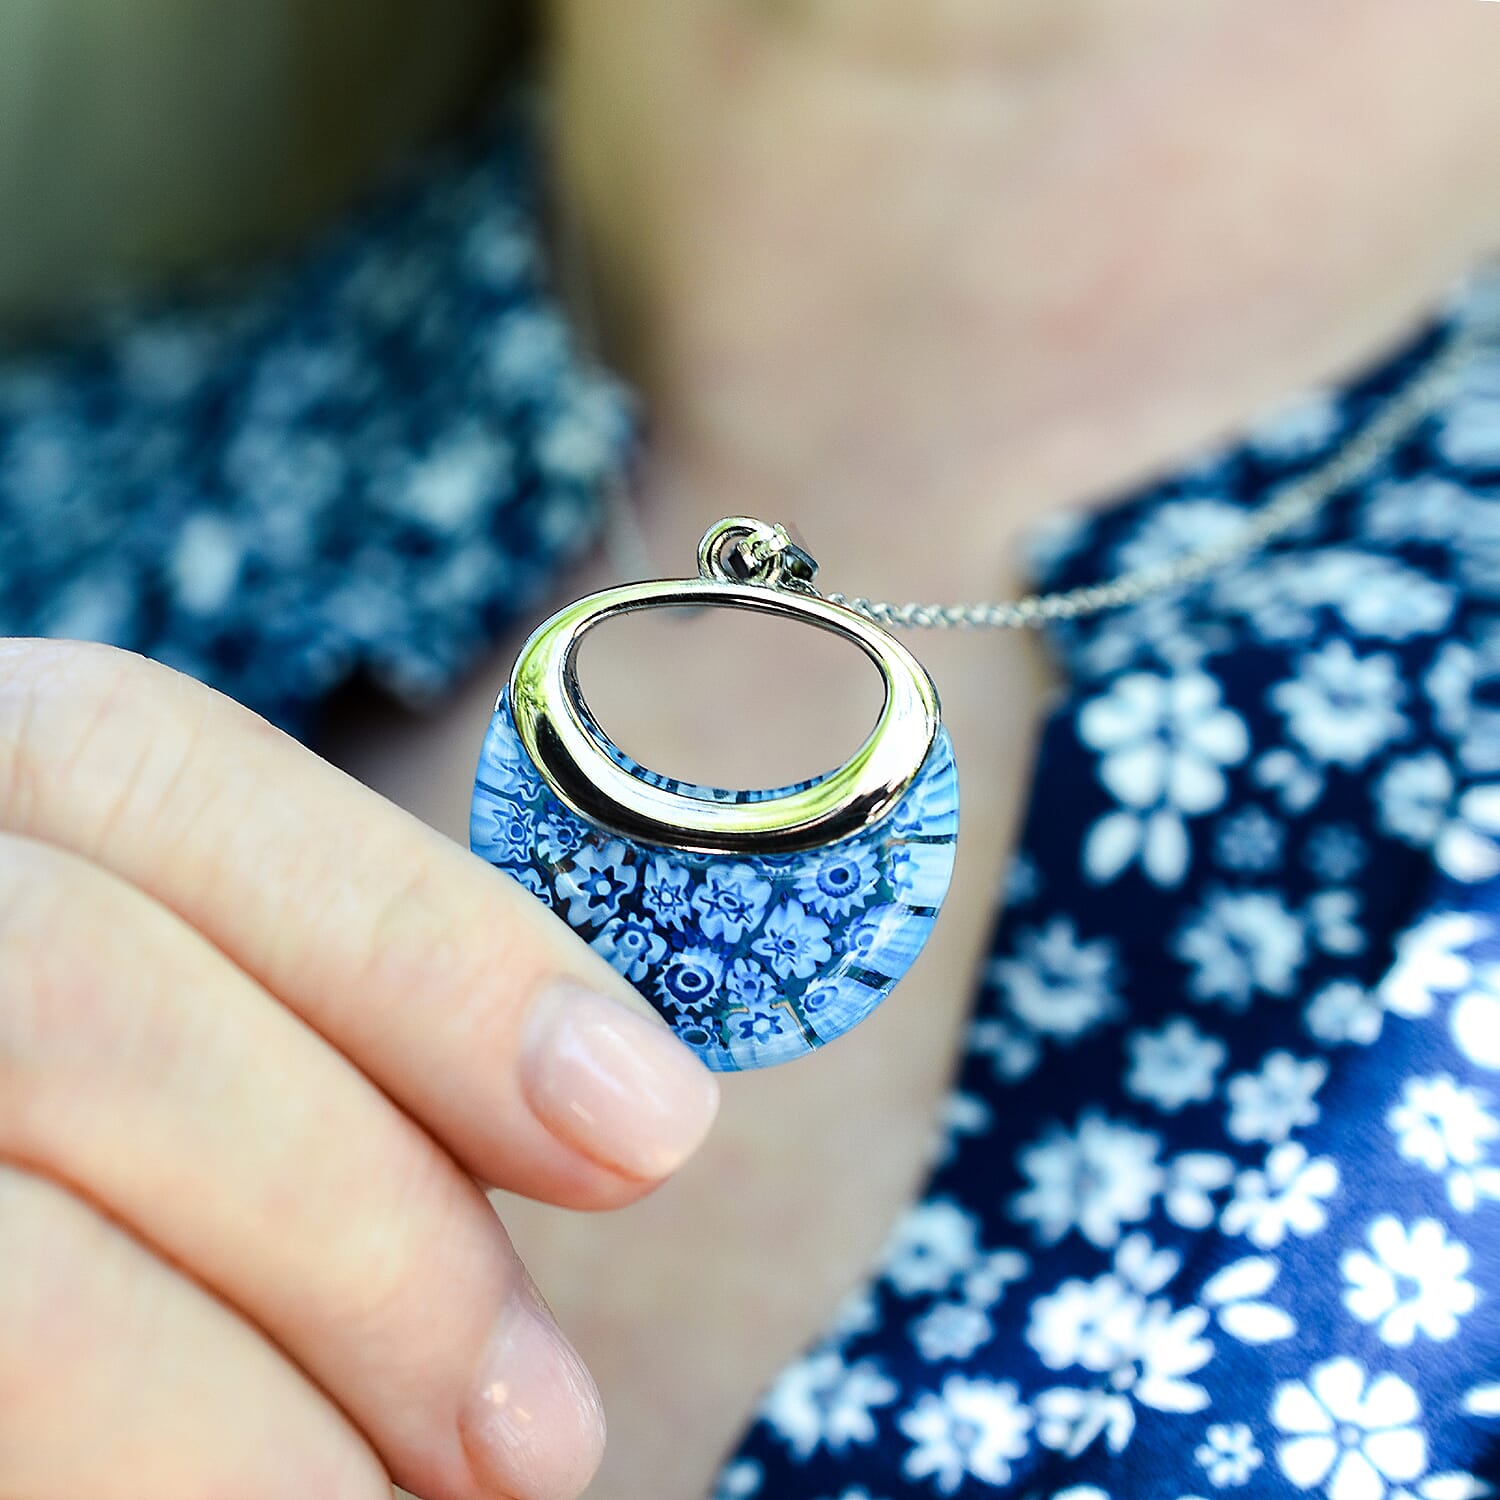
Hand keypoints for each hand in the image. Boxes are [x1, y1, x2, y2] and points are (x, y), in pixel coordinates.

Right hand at [0, 640, 719, 1499]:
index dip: (419, 944)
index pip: (138, 768)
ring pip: (7, 1264)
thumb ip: (317, 1026)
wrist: (17, 1255)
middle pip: (82, 1005)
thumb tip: (611, 1108)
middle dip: (362, 1222)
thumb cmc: (128, 1143)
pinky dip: (157, 1477)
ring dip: (255, 1417)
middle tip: (545, 1428)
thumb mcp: (200, 1016)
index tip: (650, 1120)